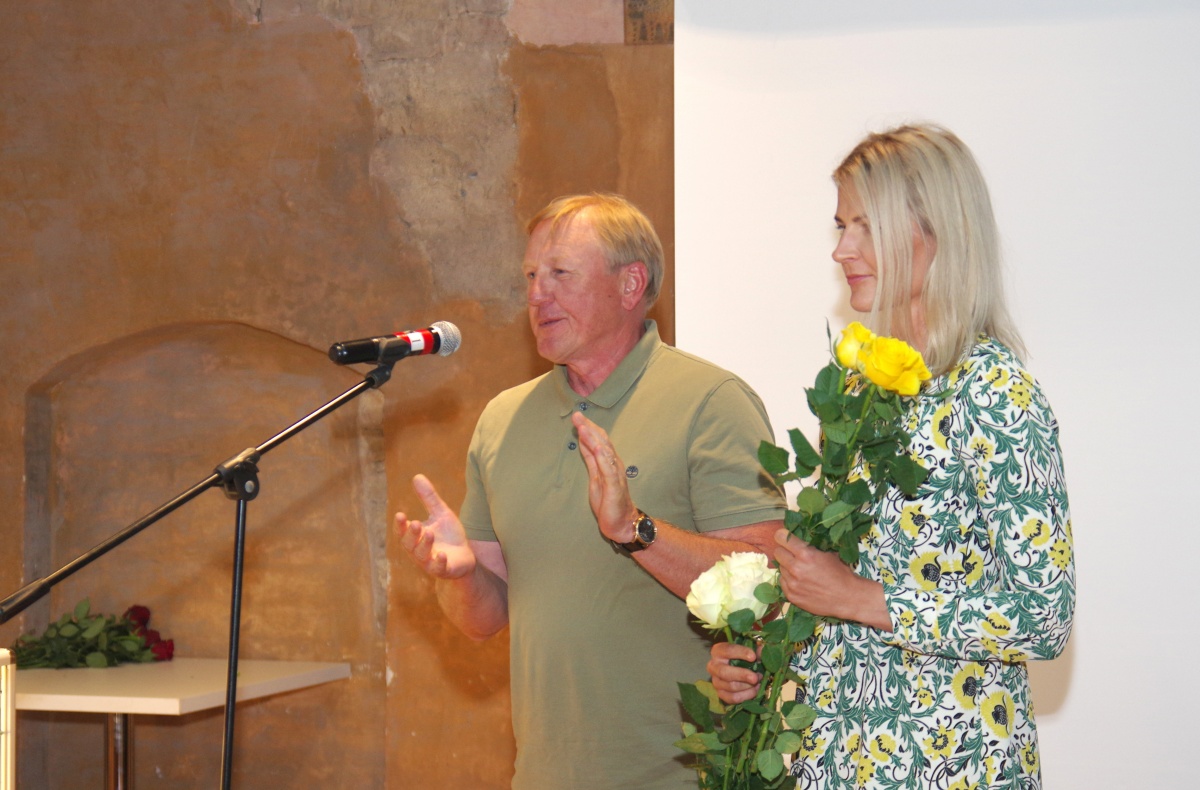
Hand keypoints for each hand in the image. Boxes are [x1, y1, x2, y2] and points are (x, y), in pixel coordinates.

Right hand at [394, 474, 476, 579]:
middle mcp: (418, 551)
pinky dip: (439, 562)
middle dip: (411, 535)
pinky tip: (442, 554)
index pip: (403, 532)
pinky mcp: (444, 570)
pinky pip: (438, 568)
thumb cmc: (449, 535)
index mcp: (415, 538)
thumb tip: (417, 476)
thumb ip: (429, 498)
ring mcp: (430, 562)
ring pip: (422, 556)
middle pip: (409, 545)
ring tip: (430, 533)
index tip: (400, 514)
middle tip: (416, 523)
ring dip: (425, 545)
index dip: (400, 525)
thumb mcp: (441, 513)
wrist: (466, 556)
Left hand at [572, 412, 636, 542]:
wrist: (621, 523)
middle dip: (589, 428)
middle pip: (602, 441)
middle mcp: (614, 465)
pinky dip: (603, 456)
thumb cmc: (609, 501)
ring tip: (583, 427)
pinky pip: (608, 469)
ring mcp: (615, 474)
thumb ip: (591, 459)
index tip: (577, 417)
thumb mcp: (595, 476)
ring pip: (604, 452)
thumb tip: (583, 441)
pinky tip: (597, 447)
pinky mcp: (615, 485)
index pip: (598, 441)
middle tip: (577, 415)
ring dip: (593, 438)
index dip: (588, 428)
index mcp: (608, 462)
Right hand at [707, 641, 761, 703]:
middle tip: (755, 677)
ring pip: (730, 686)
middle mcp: (713, 666)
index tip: (753, 656)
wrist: (737, 670)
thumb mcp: (749, 651)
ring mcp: (716, 682)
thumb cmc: (743, 658)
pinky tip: (754, 690)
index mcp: (718, 651)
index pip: (727, 650)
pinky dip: (746, 695)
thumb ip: (756, 650)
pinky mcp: (721, 694)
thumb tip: (763, 650)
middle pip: (724, 672)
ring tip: (758, 682)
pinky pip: (733, 698)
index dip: (740, 653)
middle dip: (742, 675)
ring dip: (747, 686)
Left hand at [774, 529, 890, 629]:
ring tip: (800, 570)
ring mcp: (792, 583)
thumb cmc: (841, 573)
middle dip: (785, 551)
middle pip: (777, 552)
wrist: (848, 598)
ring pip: (780, 568)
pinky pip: (782, 582)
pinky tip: (799, 581)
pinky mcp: (791, 596)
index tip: (785, 537)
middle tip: (793, 554)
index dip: (783, 536)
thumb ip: (811, 546)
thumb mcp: (829, 553)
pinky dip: (788, 580)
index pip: (781, 537)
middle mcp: (796, 568)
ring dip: (787, 567)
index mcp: (805, 554)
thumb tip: (799, 538)